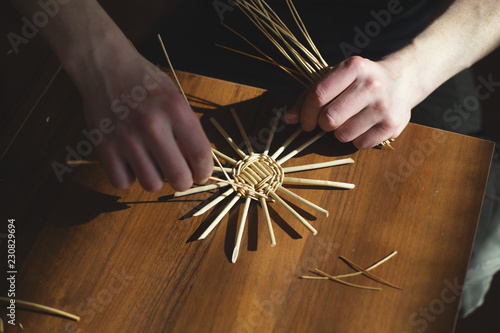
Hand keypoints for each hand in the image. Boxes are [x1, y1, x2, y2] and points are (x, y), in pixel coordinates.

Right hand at [68, 41, 211, 191]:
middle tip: (181, 177)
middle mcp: (152, 125)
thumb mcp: (175, 97)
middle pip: (178, 177)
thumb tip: (197, 163)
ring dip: (156, 179)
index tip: (201, 174)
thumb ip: (187, 128)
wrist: (103, 65)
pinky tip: (131, 164)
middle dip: (184, 182)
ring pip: (151, 184)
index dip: (205, 171)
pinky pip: (122, 182)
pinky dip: (129, 178)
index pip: (200, 154)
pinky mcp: (104, 146)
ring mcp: (126, 137)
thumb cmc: (144, 82)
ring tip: (153, 165)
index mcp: (175, 109)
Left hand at [285, 56, 412, 148]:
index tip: (304, 122)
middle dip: (322, 124)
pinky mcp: (393, 125)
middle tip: (327, 122)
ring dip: (339, 133)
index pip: (318, 95)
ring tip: (348, 121)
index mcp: (353, 67)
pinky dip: (356, 139)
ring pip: (343, 134)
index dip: (306, 113)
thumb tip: (289, 118)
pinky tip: (363, 126)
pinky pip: (359, 144)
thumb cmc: (358, 82)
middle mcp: (371, 84)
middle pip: (329, 118)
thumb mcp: (335, 78)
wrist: (402, 81)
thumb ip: (309, 95)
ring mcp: (384, 106)